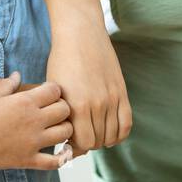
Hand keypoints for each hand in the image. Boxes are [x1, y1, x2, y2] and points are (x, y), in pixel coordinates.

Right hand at [0, 72, 72, 171]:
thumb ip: (8, 84)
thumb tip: (17, 74)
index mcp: (25, 102)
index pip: (56, 91)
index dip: (55, 91)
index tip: (48, 94)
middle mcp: (33, 120)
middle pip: (65, 110)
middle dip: (63, 108)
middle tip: (55, 111)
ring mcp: (33, 142)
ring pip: (65, 133)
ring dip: (64, 130)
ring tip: (56, 129)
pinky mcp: (29, 160)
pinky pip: (54, 162)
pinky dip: (61, 158)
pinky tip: (60, 153)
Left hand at [46, 16, 131, 158]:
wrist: (81, 33)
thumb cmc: (62, 60)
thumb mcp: (55, 89)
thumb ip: (62, 114)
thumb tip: (66, 138)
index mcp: (76, 105)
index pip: (83, 143)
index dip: (75, 147)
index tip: (69, 143)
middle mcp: (97, 104)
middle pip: (97, 141)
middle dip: (87, 144)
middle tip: (79, 138)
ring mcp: (112, 98)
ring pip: (112, 135)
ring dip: (102, 139)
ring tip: (93, 133)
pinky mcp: (122, 91)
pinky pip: (126, 123)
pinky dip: (119, 134)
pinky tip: (109, 133)